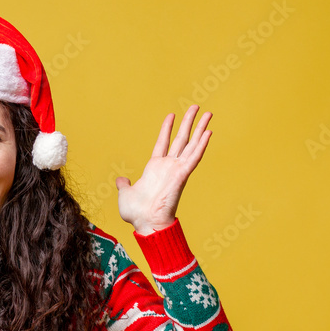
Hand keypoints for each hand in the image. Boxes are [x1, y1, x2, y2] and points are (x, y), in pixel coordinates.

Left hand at [115, 105, 211, 234]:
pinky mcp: (182, 175)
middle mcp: (168, 166)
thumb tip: (120, 180)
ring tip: (208, 113)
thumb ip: (124, 184)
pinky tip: (209, 132)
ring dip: (200, 129)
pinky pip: (194, 157)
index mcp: (154, 168)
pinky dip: (201, 145)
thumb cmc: (136, 213)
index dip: (167, 129)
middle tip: (196, 107)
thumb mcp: (125, 193)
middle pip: (181, 139)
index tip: (172, 115)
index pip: (163, 142)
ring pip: (191, 144)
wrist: (145, 223)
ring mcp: (176, 169)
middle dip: (189, 123)